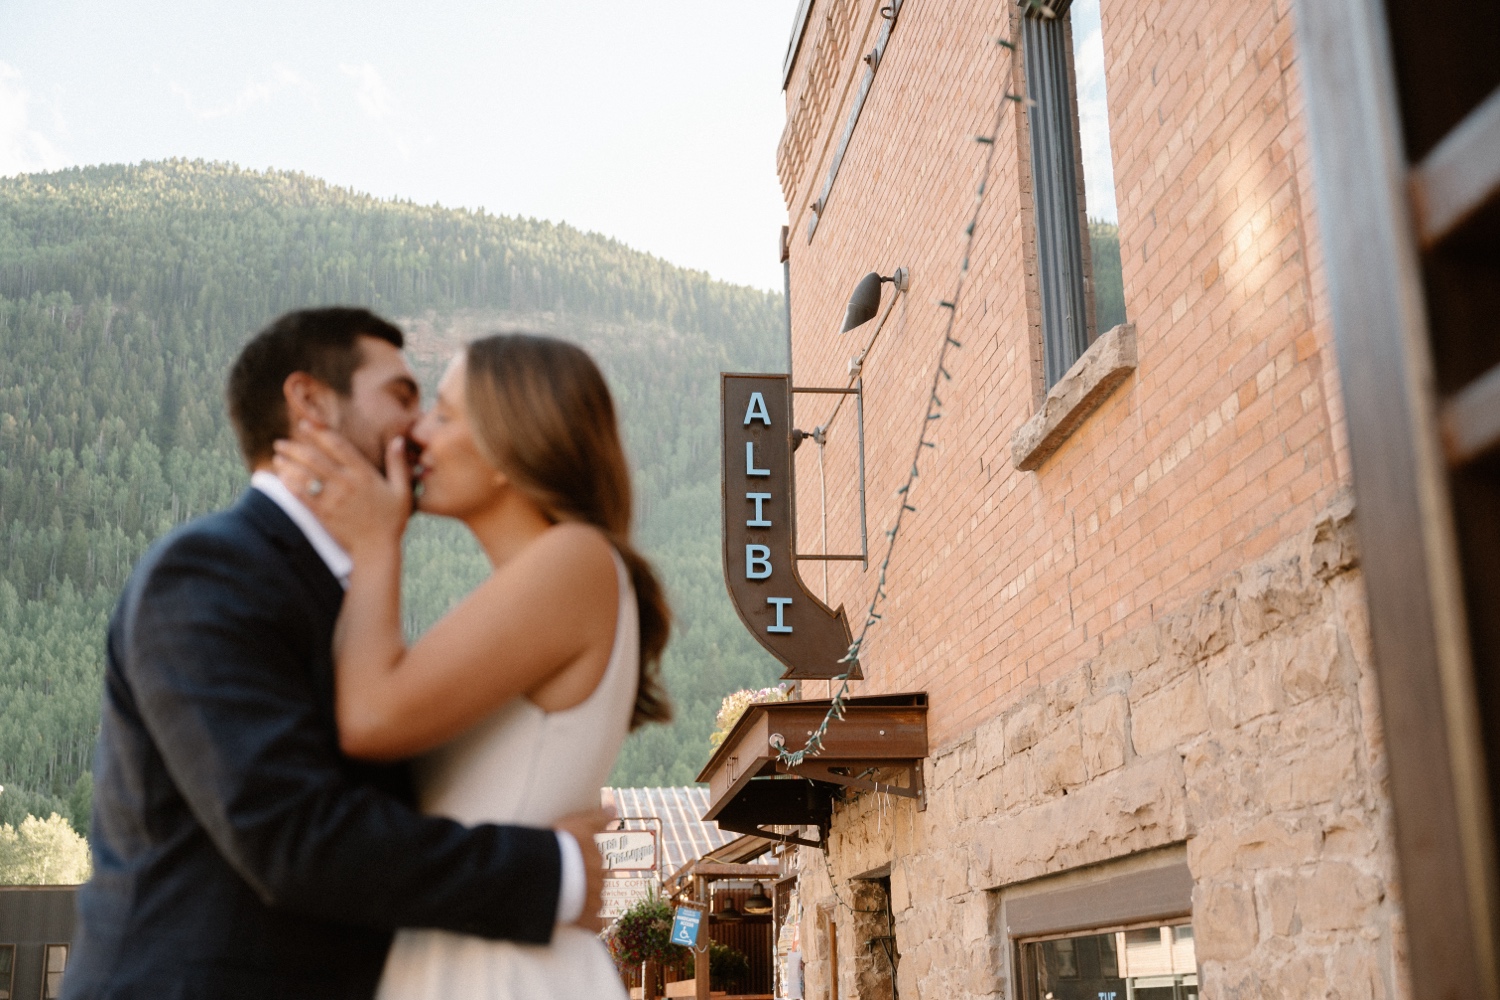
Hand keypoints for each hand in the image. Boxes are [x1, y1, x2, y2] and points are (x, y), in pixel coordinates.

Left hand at [272, 424, 411, 557]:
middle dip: (294, 447)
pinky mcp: (323, 514)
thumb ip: (398, 464)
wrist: (377, 548)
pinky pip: (301, 496)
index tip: (305, 424)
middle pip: (314, 458)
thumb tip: (397, 440)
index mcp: (364, 474)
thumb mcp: (402, 490)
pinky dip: (289, 484)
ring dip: (287, 464)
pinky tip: (281, 477)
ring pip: (304, 475)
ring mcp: (332, 499)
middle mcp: (346, 483)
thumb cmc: (392, 519)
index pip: (338, 446)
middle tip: (280, 442)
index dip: (319, 433)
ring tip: (277, 457)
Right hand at [555, 806, 615, 932]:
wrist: (544, 870)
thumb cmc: (558, 843)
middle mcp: (600, 877)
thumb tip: (614, 808)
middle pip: (595, 882)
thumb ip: (597, 817)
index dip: (583, 865)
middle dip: (584, 883)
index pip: (596, 862)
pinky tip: (579, 922)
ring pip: (595, 901)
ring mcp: (594, 899)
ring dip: (585, 902)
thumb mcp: (577, 823)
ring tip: (565, 900)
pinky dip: (589, 925)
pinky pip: (594, 925)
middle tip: (565, 883)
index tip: (573, 866)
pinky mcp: (586, 918)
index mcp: (598, 857)